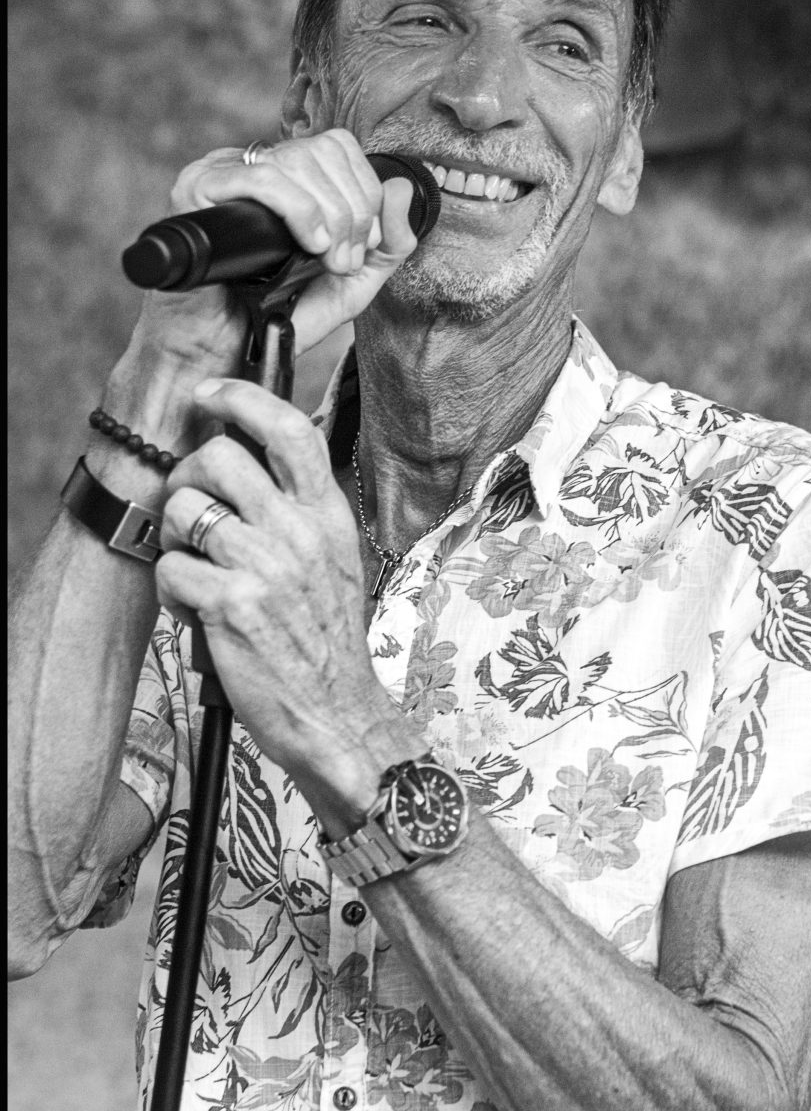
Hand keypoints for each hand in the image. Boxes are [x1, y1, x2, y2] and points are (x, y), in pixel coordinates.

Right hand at [127, 129, 418, 379]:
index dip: (365, 191)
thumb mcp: (351, 283)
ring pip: (297, 159)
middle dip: (352, 209)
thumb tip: (404, 186)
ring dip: (330, 215)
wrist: (224, 352)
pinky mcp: (199, 187)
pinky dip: (300, 210)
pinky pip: (262, 177)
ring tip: (325, 260)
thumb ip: (388, 243)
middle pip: (323, 149)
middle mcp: (255, 167)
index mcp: (288, 178)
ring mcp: (223, 172)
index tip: (362, 247)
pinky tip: (308, 244)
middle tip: (342, 261)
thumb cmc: (277, 318)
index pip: (339, 146)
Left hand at [153, 378, 417, 825]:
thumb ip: (299, 510)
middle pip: (216, 457)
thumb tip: (246, 458)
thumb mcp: (334, 559)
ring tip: (201, 574)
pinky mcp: (232, 604)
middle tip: (193, 514)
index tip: (208, 395)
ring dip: (177, 541)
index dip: (241, 397)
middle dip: (187, 479)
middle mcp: (300, 531)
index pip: (289, 427)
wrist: (340, 714)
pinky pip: (170, 568)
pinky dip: (174, 592)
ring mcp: (266, 566)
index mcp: (328, 515)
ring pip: (182, 509)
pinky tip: (202, 614)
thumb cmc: (326, 641)